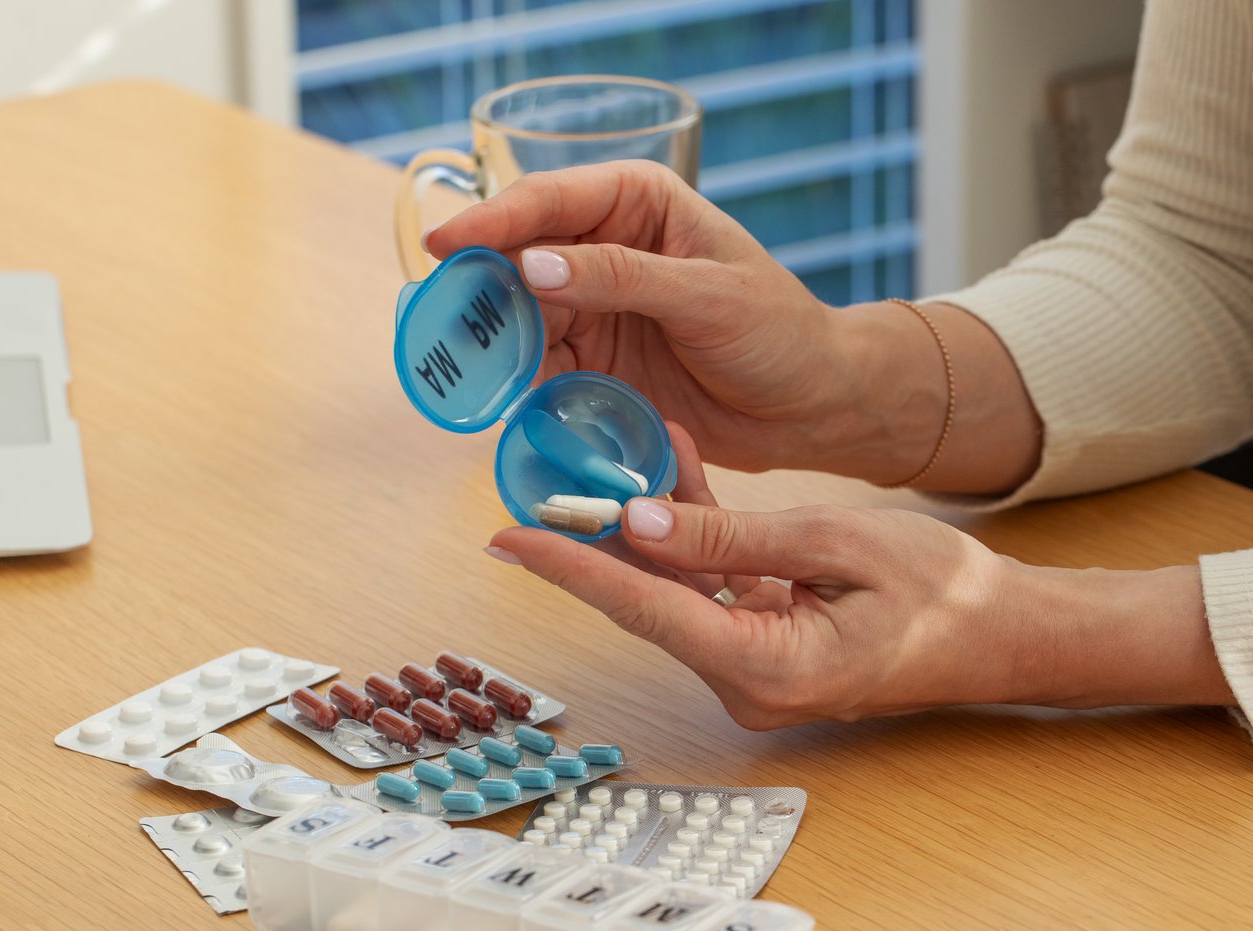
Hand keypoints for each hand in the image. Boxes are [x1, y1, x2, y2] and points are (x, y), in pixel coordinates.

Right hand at [426, 161, 892, 475]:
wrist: (811, 407)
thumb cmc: (778, 332)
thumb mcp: (708, 296)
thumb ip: (621, 277)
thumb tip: (534, 265)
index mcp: (637, 204)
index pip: (550, 201)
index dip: (493, 221)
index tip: (446, 246)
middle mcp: (605, 248)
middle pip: (520, 260)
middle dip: (481, 289)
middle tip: (441, 319)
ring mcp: (597, 308)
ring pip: (521, 318)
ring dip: (495, 343)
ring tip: (466, 368)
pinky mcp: (596, 364)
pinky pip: (541, 368)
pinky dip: (522, 384)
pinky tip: (506, 400)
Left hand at [486, 465, 1236, 729]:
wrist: (1001, 636)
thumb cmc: (940, 590)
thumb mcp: (835, 542)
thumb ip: (732, 538)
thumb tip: (640, 523)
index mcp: (765, 667)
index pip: (644, 610)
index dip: (571, 570)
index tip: (507, 540)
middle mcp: (746, 684)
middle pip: (650, 603)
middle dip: (600, 540)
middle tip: (537, 484)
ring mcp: (754, 674)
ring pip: (678, 593)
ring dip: (654, 530)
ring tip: (622, 452)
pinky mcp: (765, 652)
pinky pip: (713, 594)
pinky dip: (696, 543)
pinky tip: (678, 480)